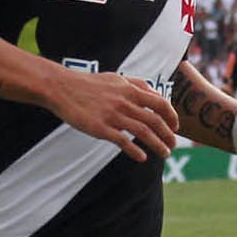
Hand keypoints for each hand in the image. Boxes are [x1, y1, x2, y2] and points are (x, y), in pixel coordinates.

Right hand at [44, 71, 177, 161]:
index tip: (175, 127)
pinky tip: (142, 158)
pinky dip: (135, 150)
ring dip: (158, 145)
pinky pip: (122, 141)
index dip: (172, 117)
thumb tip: (155, 94)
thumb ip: (137, 85)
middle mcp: (124, 102)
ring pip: (143, 132)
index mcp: (130, 90)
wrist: (61, 87)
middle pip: (155, 120)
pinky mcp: (100, 127)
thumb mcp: (116, 78)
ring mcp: (112, 115)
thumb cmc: (89, 84)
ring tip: (165, 154)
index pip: (160, 103)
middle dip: (168, 135)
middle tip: (173, 146)